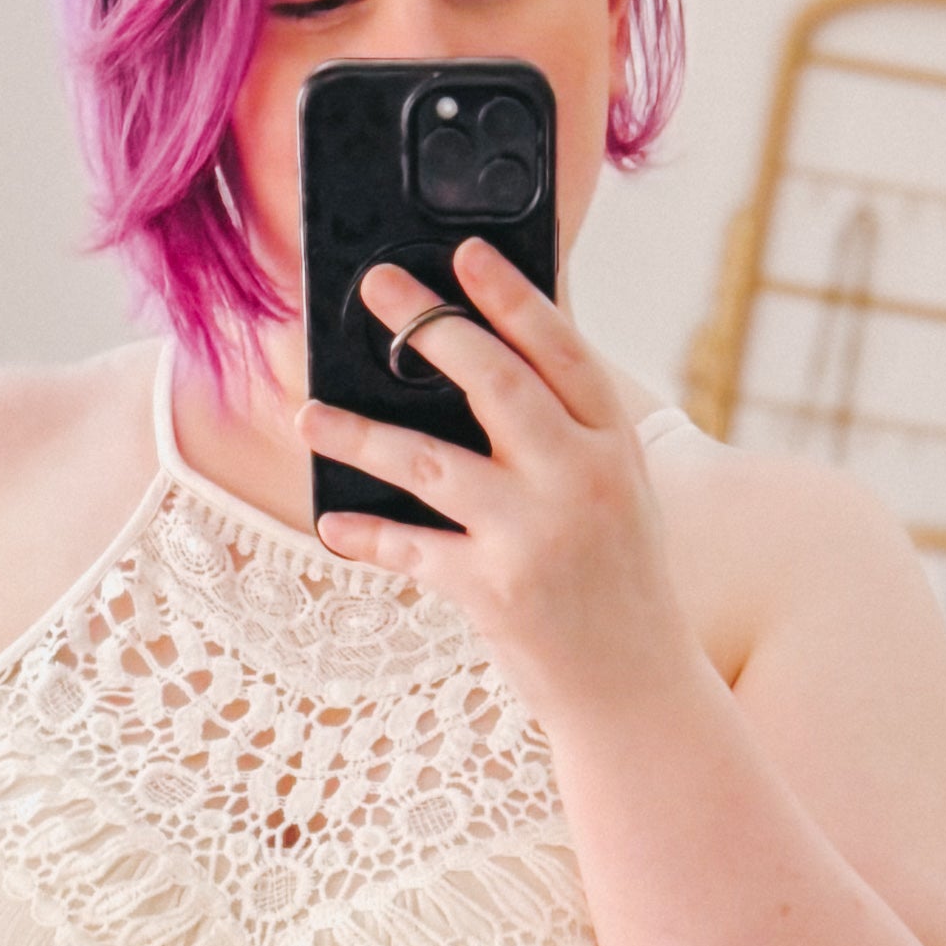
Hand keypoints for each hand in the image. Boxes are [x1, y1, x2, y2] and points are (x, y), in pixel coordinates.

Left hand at [297, 237, 699, 719]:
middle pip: (494, 381)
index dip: (511, 295)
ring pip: (430, 462)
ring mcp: (536, 535)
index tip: (466, 253)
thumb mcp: (619, 494)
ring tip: (307, 413)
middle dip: (427, 325)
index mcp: (614, 446)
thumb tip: (484, 364)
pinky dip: (367, 537)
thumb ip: (569, 433)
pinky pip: (412, 549)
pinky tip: (331, 524)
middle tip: (375, 286)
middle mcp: (580, 479)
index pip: (561, 349)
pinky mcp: (494, 591)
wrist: (639, 693)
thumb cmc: (619, 584)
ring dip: (359, 434)